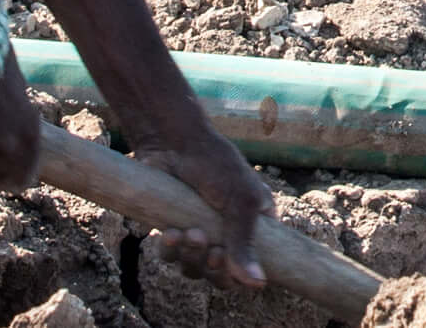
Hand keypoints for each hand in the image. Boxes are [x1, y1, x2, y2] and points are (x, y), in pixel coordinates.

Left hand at [135, 130, 273, 289]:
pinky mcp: (174, 229)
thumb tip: (258, 284)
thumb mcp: (240, 201)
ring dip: (190, 256)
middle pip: (222, 271)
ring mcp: (201, 231)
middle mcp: (229, 230)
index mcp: (255, 222)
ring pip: (195, 266)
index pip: (253, 263)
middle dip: (211, 263)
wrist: (172, 142)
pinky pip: (172, 255)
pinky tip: (167, 233)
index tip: (224, 259)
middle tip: (207, 246)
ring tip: (185, 233)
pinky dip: (170, 250)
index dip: (238, 272)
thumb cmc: (215, 164)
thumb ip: (246, 243)